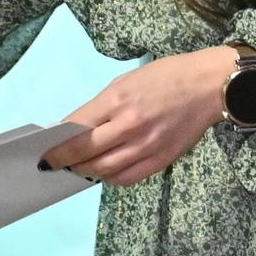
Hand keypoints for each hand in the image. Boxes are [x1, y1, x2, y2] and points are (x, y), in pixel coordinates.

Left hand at [45, 47, 236, 186]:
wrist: (209, 85)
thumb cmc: (167, 76)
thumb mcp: (126, 81)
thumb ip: (102, 106)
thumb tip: (78, 128)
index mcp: (117, 100)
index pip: (76, 130)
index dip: (57, 144)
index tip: (45, 151)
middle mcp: (129, 126)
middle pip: (85, 153)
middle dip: (65, 161)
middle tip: (55, 164)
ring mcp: (146, 146)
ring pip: (104, 170)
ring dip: (86, 171)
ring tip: (78, 168)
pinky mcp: (161, 159)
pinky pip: (128, 178)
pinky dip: (111, 178)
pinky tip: (105, 172)